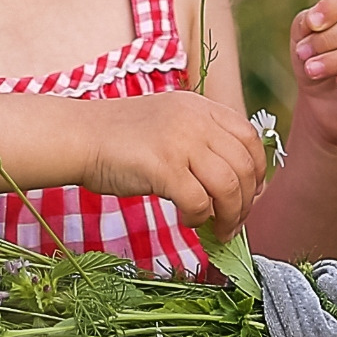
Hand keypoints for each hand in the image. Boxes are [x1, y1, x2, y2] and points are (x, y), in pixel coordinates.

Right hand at [82, 91, 266, 235]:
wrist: (78, 137)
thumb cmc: (121, 139)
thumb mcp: (170, 124)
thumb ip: (201, 142)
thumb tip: (236, 186)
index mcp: (201, 107)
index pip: (250, 137)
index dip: (257, 170)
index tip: (251, 193)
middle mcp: (196, 119)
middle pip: (244, 165)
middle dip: (246, 202)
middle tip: (235, 223)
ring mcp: (180, 141)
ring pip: (229, 186)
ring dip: (229, 215)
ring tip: (219, 230)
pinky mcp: (163, 166)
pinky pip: (199, 201)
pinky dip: (200, 218)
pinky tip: (188, 221)